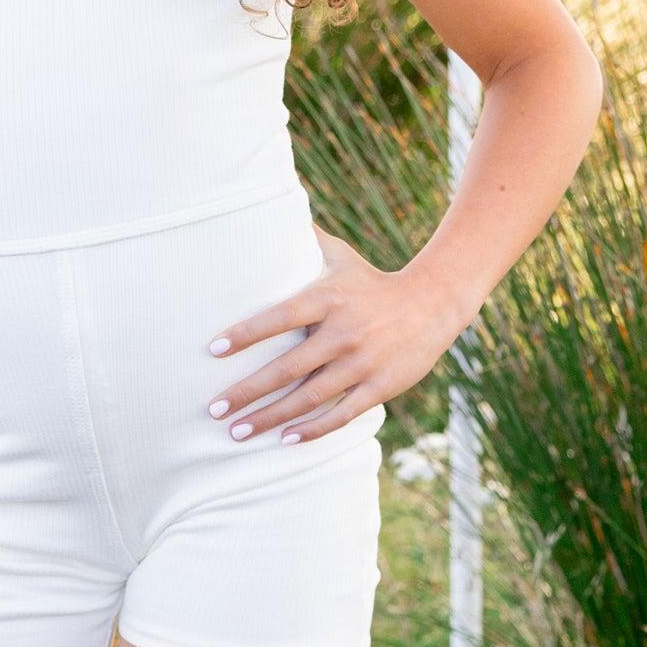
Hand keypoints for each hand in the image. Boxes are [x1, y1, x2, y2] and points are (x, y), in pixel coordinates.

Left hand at [205, 233, 460, 443]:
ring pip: (309, 398)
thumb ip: (304, 238)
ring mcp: (362, 363)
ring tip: (237, 433)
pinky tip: (284, 441)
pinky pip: (341, 414)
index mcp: (328, 299)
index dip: (246, 334)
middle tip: (214, 409)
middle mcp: (343, 333)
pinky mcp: (379, 387)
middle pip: (287, 368)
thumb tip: (271, 205)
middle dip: (248, 391)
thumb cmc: (372, 282)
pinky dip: (313, 430)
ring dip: (271, 418)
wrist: (433, 303)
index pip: (280, 318)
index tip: (213, 350)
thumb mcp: (340, 256)